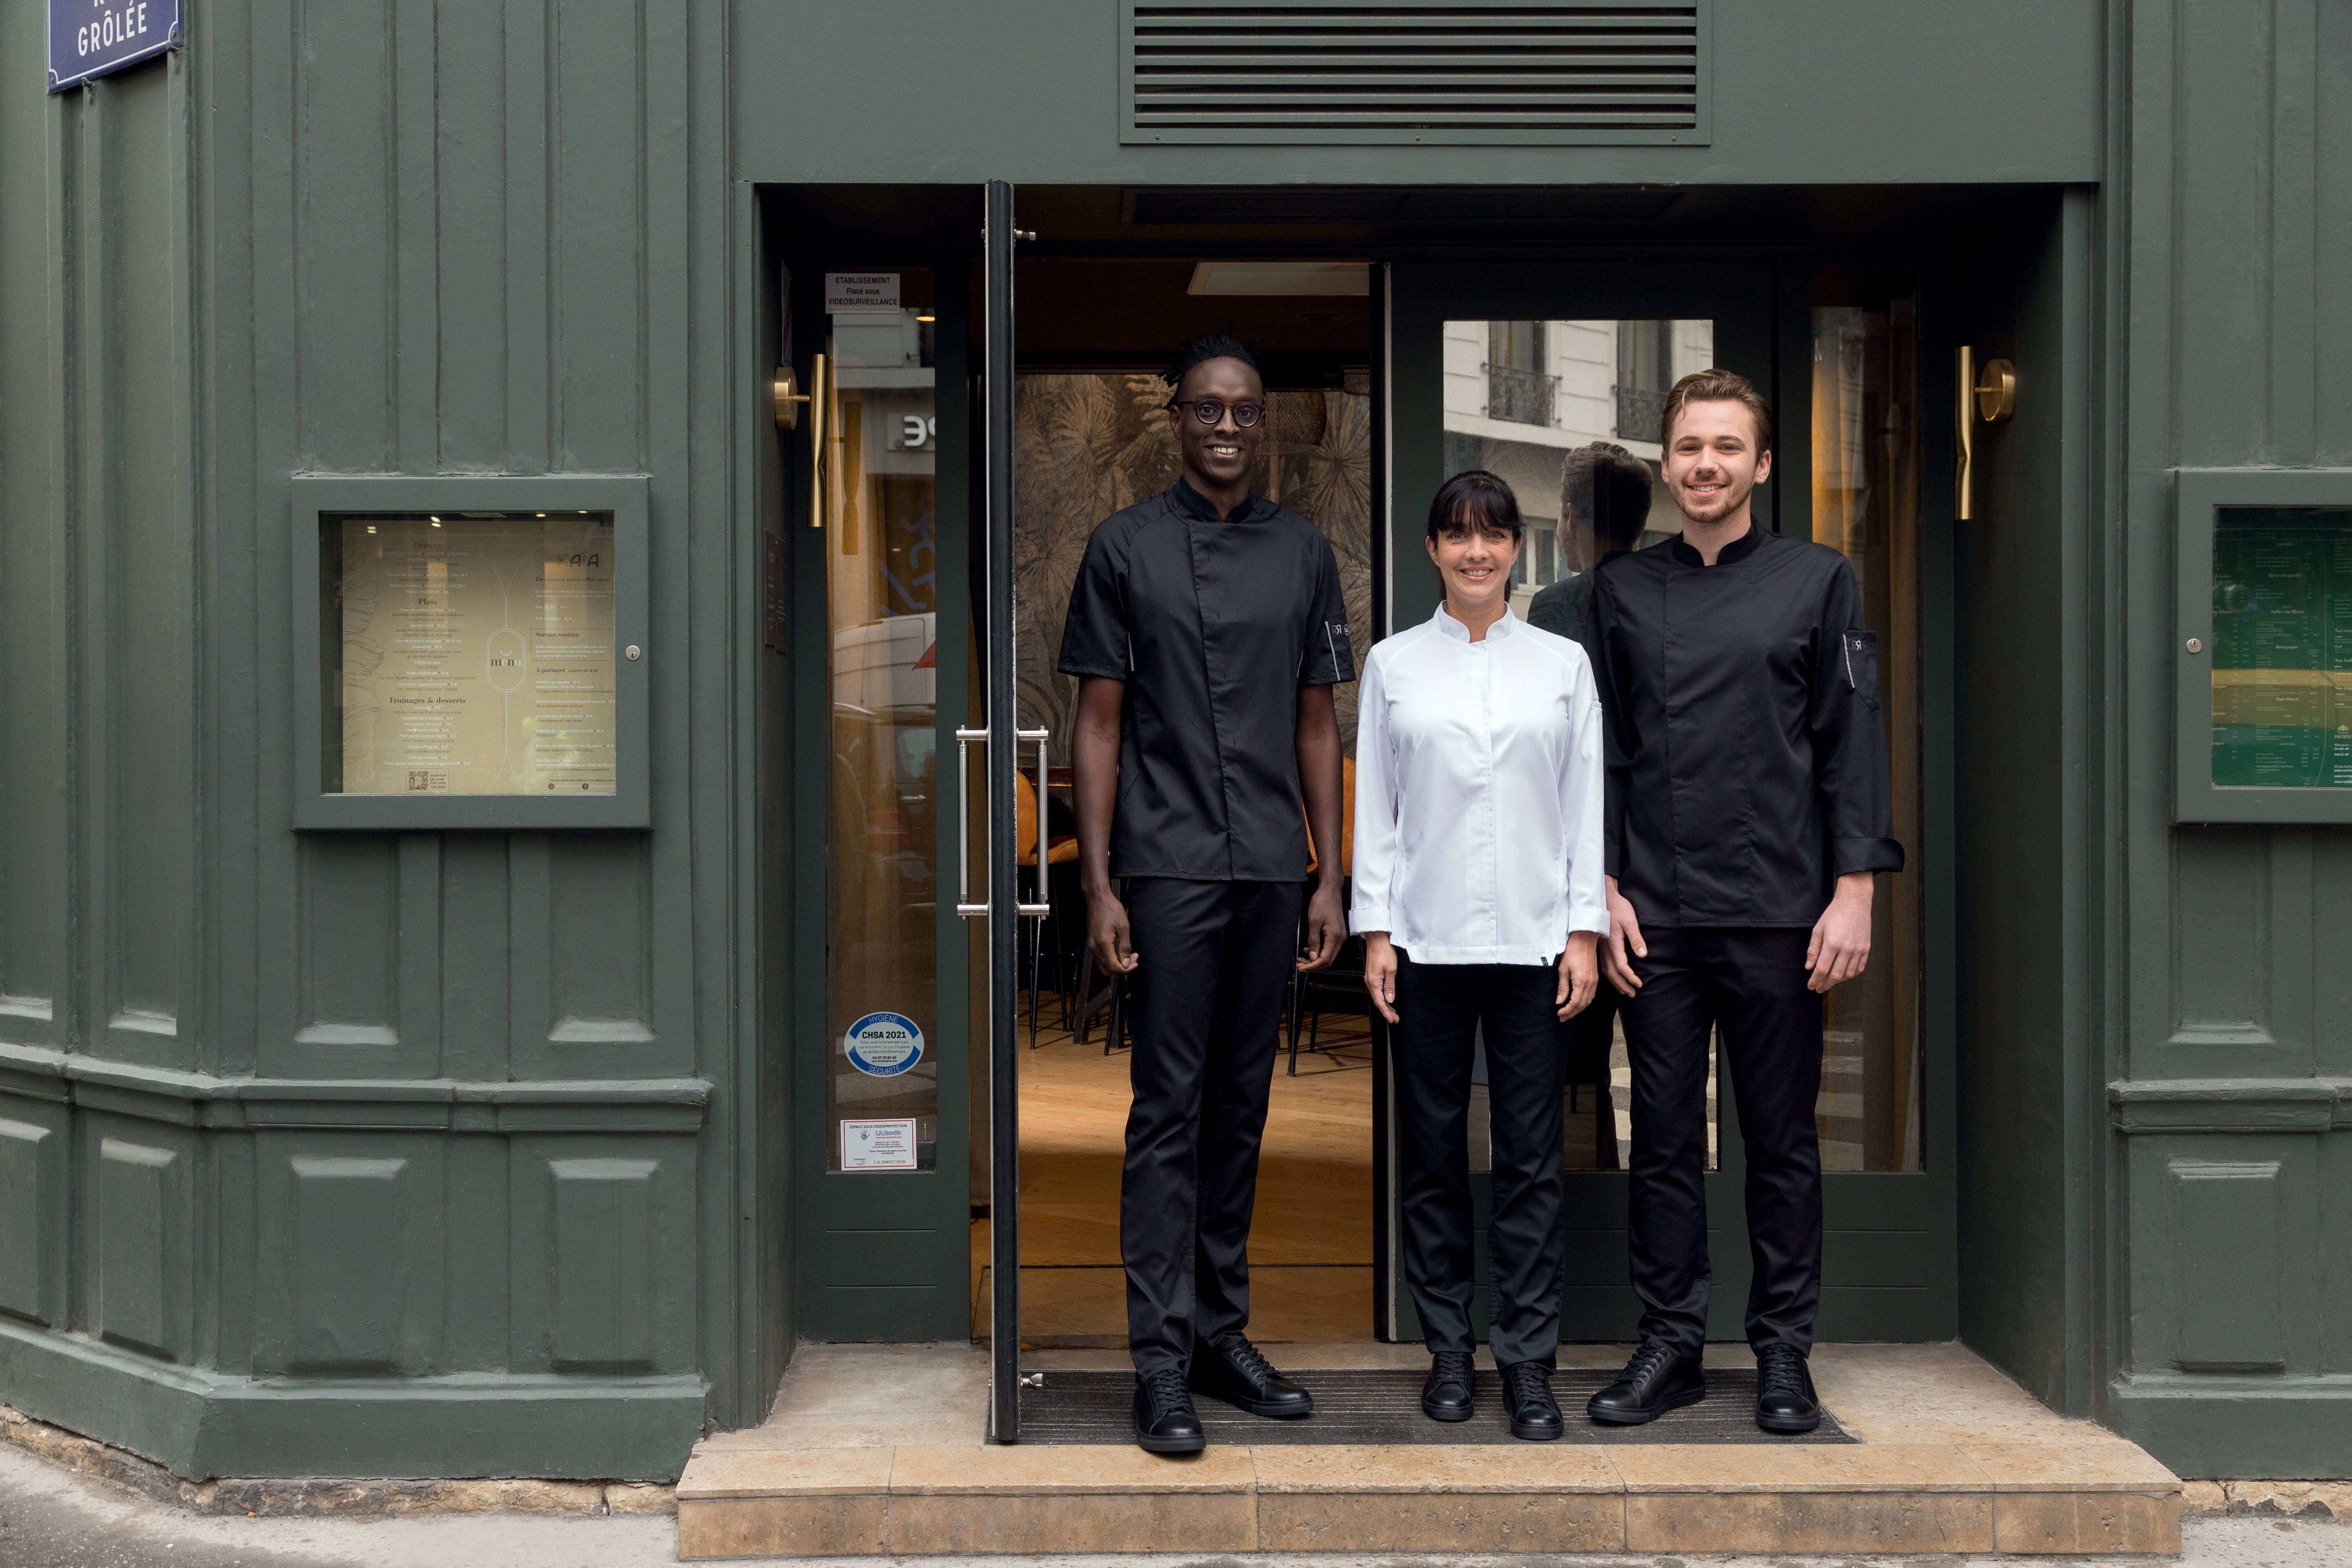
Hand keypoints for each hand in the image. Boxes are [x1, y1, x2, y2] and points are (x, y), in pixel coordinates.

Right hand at [1084, 883, 1138, 975]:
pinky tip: (1119, 952)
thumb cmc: (1110, 909)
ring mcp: (1091, 946)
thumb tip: (1126, 963)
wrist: (1098, 900)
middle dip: (1122, 968)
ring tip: (1128, 955)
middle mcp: (1094, 947)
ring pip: (1103, 966)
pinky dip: (1111, 959)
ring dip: (1116, 964)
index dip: (1126, 969)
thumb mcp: (1124, 927)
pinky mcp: (1092, 943)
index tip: (1135, 963)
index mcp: (1103, 943)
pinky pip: (1100, 959)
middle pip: (1107, 970)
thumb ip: (1125, 947)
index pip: (1113, 966)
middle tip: (1133, 958)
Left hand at [1298, 881, 1345, 971]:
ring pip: (1329, 955)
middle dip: (1314, 965)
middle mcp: (1341, 939)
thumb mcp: (1314, 921)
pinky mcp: (1338, 933)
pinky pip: (1329, 948)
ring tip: (1302, 959)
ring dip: (1316, 959)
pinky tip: (1309, 949)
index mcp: (1335, 936)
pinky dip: (1319, 952)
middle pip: (1328, 960)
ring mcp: (1340, 936)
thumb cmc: (1322, 902)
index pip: (1325, 959)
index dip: (1312, 966)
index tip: (1301, 967)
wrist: (1330, 891)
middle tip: (1300, 965)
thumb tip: (1313, 957)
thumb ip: (1313, 941)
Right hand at [1362, 932, 1398, 1022]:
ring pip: (1377, 996)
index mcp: (1374, 982)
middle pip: (1377, 1001)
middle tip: (1395, 1019)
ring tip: (1393, 1012)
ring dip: (1385, 1005)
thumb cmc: (1384, 952)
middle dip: (1386, 1011)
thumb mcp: (1391, 969)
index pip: (1380, 1002)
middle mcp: (1369, 982)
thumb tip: (1389, 999)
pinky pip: (1376, 990)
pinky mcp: (1371, 975)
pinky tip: (1387, 999)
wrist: (1377, 939)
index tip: (1393, 1020)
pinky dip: (1382, 997)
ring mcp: (1369, 978)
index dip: (1386, 1012)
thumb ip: (1390, 986)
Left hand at [1555, 931, 1598, 1019]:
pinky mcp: (1595, 978)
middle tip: (1562, 1018)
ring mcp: (1594, 981)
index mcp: (1582, 982)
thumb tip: (1559, 1002)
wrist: (1584, 940)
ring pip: (1588, 1001)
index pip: (1575, 1003)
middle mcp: (1590, 984)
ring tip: (1568, 1013)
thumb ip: (1562, 987)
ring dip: (1578, 1009)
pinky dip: (1584, 1002)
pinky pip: (1591, 995)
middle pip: (1582, 1005)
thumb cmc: (1572, 952)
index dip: (1567, 1011)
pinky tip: (1577, 1003)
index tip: (1559, 1014)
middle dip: (1572, 1013)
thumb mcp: (1563, 969)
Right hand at [1602, 876, 1646, 994]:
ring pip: (1606, 970)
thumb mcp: (1630, 921)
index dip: (1630, 977)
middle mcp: (1605, 948)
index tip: (1639, 984)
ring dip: (1615, 982)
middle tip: (1632, 994)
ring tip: (1623, 990)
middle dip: (1622, 984)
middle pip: (1612, 972)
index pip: (1621, 966)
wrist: (1603, 898)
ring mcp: (1601, 947)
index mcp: (1613, 944)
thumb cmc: (1618, 908)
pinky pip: (1603, 964)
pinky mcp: (1601, 945)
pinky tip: (1614, 976)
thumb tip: (1643, 955)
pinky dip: (1610, 974)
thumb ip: (1636, 939)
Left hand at [1805, 872, 1873, 992]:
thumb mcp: (1818, 929)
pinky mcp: (1866, 949)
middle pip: (1835, 975)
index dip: (1815, 980)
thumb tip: (1809, 967)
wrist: (1854, 903)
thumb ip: (1813, 950)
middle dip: (1825, 984)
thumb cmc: (1834, 914)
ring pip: (1848, 974)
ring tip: (1829, 981)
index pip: (1822, 969)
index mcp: (1832, 944)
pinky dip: (1850, 974)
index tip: (1811, 986)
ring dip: (1838, 981)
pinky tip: (1843, 974)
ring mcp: (1859, 950)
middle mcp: (1847, 949)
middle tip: (1818, 988)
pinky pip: (1859, 968)